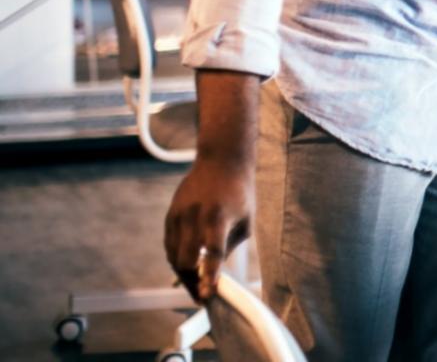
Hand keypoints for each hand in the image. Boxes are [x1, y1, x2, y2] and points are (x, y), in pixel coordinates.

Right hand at [164, 156, 253, 302]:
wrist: (221, 162)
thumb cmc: (240, 193)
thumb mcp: (245, 220)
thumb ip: (230, 246)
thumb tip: (214, 271)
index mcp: (219, 217)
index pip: (212, 252)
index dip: (209, 276)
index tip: (208, 294)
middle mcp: (195, 217)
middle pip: (185, 260)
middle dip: (192, 282)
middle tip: (201, 295)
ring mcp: (179, 215)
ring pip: (173, 256)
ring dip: (182, 273)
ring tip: (194, 285)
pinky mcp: (170, 215)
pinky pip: (169, 245)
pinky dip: (176, 259)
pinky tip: (186, 266)